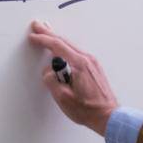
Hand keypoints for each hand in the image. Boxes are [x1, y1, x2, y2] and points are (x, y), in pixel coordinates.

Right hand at [27, 20, 119, 134]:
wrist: (108, 116)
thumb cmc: (88, 110)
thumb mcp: (63, 98)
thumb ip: (51, 80)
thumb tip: (48, 71)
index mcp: (79, 64)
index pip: (57, 46)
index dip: (43, 39)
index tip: (33, 36)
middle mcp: (87, 60)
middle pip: (65, 41)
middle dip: (49, 33)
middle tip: (38, 26)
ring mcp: (92, 63)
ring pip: (71, 46)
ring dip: (57, 40)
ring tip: (47, 35)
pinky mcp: (94, 68)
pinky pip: (77, 52)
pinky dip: (66, 48)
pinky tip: (61, 49)